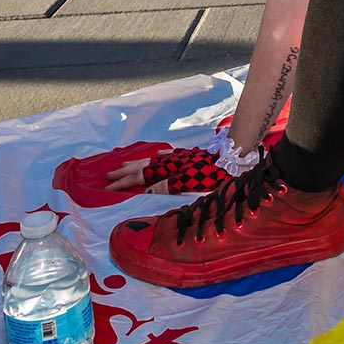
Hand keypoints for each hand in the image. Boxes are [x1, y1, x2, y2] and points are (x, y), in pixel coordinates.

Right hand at [105, 146, 229, 194]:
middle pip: (144, 168)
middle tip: (108, 177)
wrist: (235, 157)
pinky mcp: (191, 154)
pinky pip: (170, 154)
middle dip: (125, 173)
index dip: (125, 184)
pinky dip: (160, 155)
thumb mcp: (191, 186)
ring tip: (123, 165)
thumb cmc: (215, 177)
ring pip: (153, 159)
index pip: (143, 179)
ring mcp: (181, 157)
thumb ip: (169, 187)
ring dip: (137, 163)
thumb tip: (147, 189)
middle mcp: (172, 163)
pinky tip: (156, 155)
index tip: (109, 190)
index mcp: (170, 172)